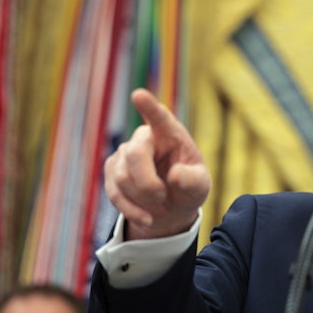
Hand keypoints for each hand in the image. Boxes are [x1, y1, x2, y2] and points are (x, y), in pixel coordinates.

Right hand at [104, 88, 210, 239]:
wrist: (170, 207)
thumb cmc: (188, 188)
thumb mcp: (200, 186)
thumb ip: (192, 180)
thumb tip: (175, 176)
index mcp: (170, 133)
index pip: (160, 117)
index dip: (149, 107)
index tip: (138, 95)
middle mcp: (144, 137)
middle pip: (134, 154)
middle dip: (147, 183)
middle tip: (162, 197)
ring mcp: (124, 153)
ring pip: (123, 178)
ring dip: (143, 199)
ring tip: (159, 203)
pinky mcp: (112, 171)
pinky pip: (114, 193)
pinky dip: (132, 210)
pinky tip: (147, 217)